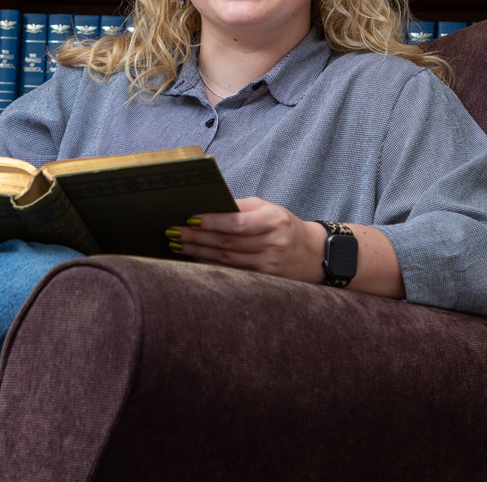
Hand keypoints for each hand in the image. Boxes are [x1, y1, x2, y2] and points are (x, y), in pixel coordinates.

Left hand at [167, 197, 326, 282]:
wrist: (313, 254)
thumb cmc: (283, 224)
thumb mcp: (268, 209)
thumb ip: (239, 207)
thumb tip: (206, 206)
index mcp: (274, 220)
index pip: (238, 223)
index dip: (212, 221)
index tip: (190, 218)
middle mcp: (273, 244)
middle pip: (228, 243)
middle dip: (197, 237)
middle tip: (173, 231)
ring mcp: (269, 265)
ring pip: (226, 259)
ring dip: (198, 252)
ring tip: (177, 244)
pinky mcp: (265, 280)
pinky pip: (231, 271)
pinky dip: (210, 265)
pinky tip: (194, 258)